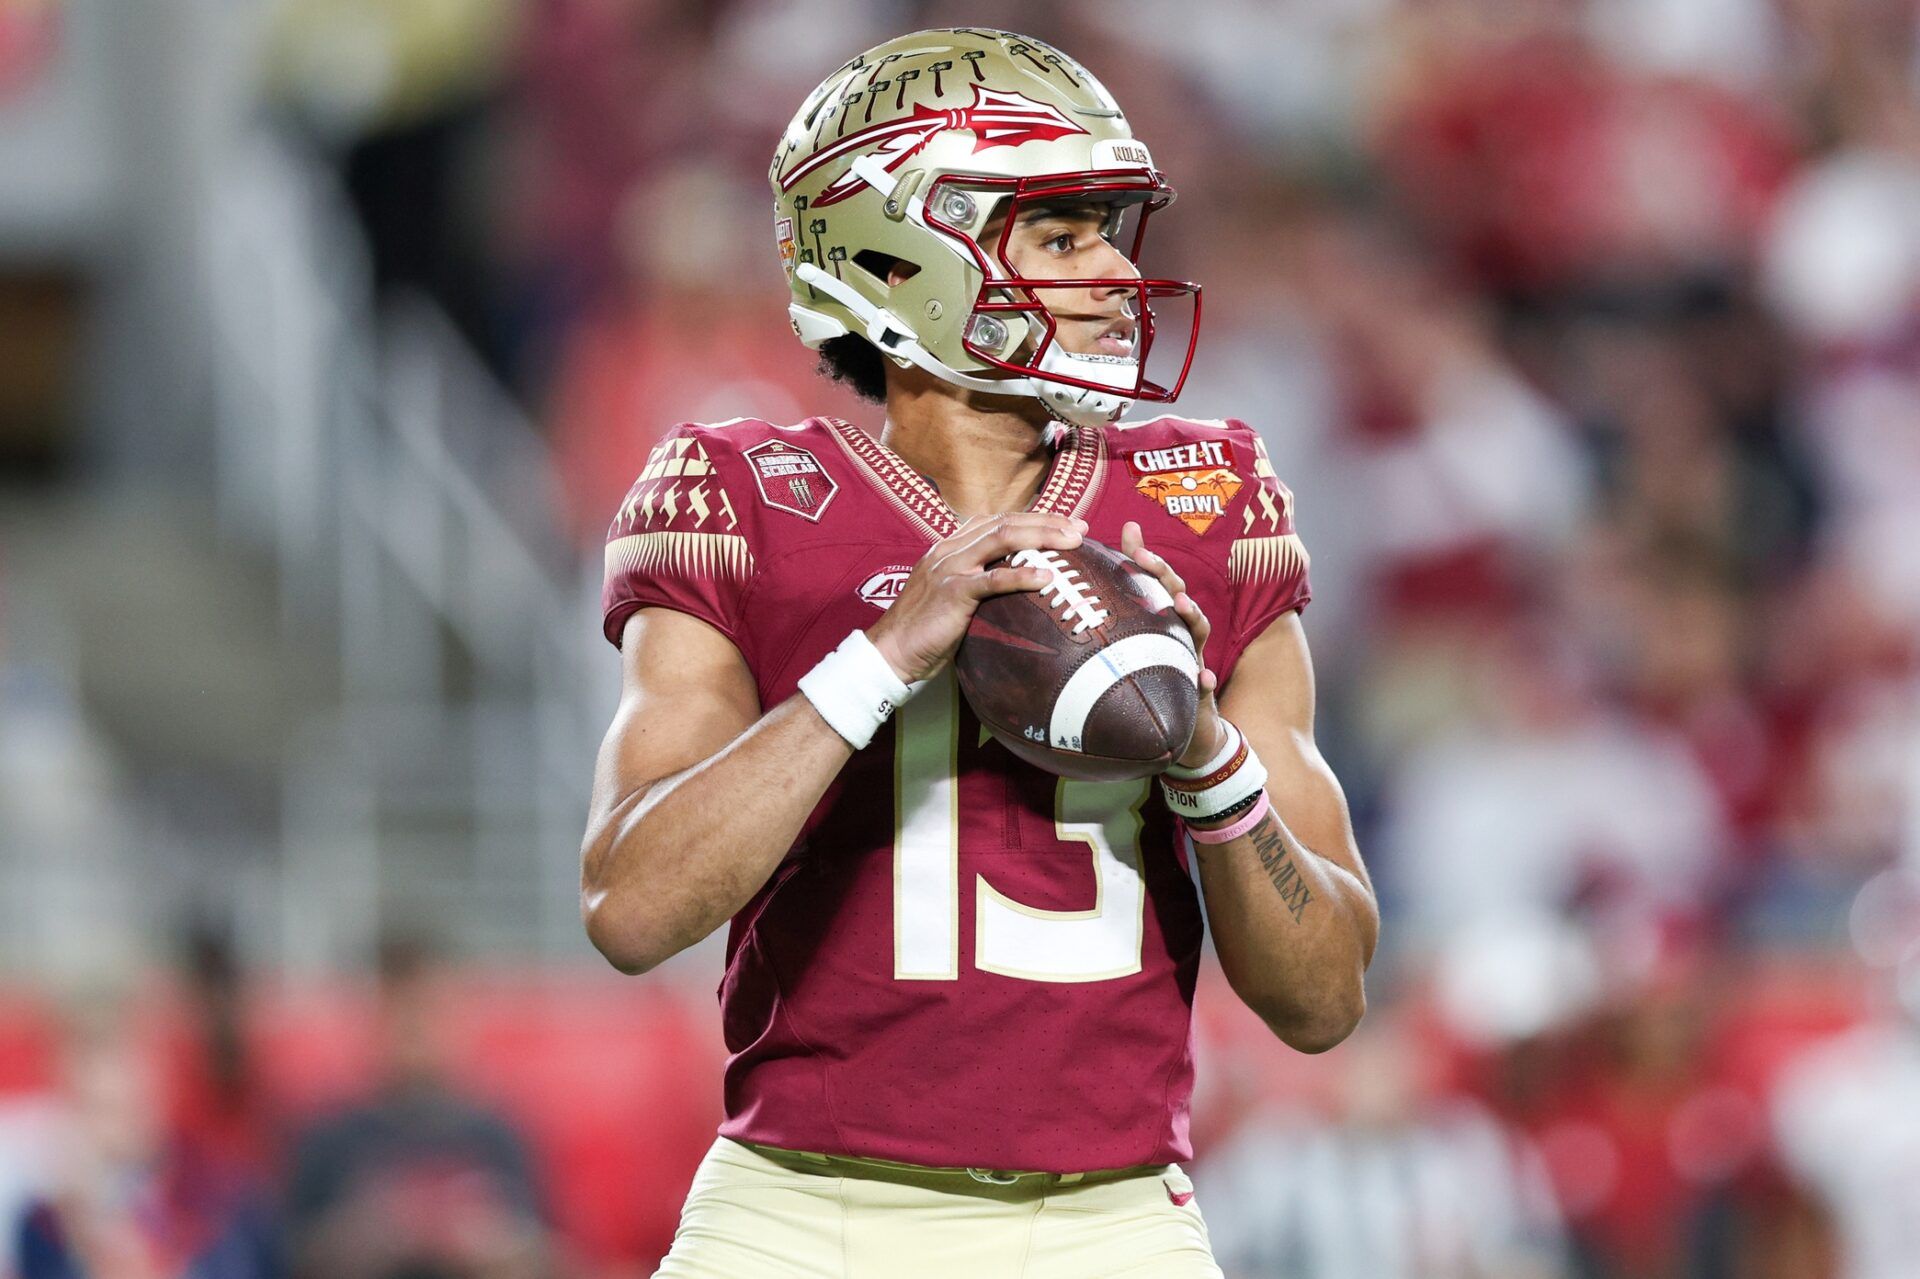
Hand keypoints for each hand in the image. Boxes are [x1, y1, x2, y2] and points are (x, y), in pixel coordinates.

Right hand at [868, 513, 1086, 682]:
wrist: (890, 653)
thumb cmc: (925, 631)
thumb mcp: (952, 597)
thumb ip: (977, 583)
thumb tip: (1014, 585)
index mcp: (950, 547)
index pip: (997, 521)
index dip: (1034, 519)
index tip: (1067, 524)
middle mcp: (949, 550)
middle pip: (1004, 523)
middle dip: (1046, 521)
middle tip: (1080, 528)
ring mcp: (949, 568)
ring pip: (1001, 539)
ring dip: (1041, 537)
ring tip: (1072, 542)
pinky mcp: (951, 592)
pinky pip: (992, 579)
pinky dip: (1022, 576)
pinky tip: (1047, 578)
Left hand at [1121, 521, 1224, 768]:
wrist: (1182, 728)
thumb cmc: (1151, 676)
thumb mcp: (1132, 643)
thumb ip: (1119, 606)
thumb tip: (1097, 567)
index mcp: (1163, 619)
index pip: (1157, 581)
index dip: (1146, 557)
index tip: (1130, 535)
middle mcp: (1181, 633)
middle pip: (1178, 596)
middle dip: (1165, 575)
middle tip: (1146, 557)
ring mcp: (1192, 659)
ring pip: (1198, 633)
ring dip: (1193, 616)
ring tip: (1182, 604)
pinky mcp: (1199, 692)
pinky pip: (1205, 685)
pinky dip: (1205, 680)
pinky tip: (1203, 678)